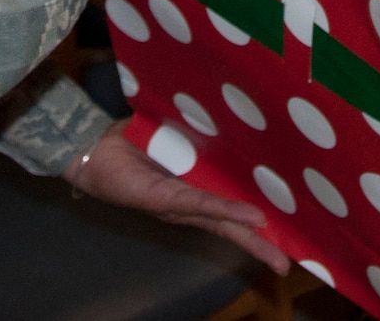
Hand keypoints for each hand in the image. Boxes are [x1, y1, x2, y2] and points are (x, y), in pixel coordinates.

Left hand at [64, 122, 290, 274]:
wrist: (92, 148)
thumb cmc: (129, 141)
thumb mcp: (170, 136)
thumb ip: (194, 133)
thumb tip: (224, 114)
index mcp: (191, 190)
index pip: (228, 210)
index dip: (254, 221)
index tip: (283, 230)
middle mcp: (187, 203)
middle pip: (229, 227)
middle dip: (259, 245)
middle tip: (287, 264)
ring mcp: (176, 204)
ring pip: (221, 222)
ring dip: (250, 236)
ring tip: (277, 251)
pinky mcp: (164, 200)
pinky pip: (201, 204)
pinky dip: (226, 211)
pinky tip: (251, 218)